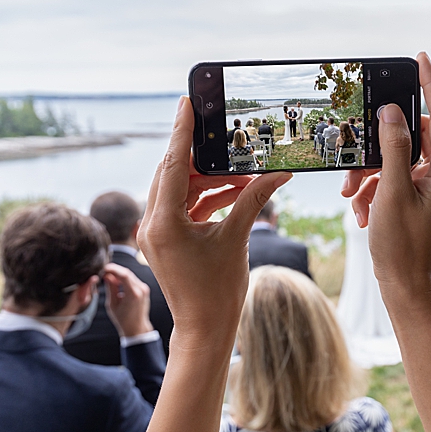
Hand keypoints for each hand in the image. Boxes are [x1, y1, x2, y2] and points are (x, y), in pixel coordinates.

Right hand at [103, 263, 152, 338]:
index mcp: (133, 294)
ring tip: (108, 278)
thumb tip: (107, 276)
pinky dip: (124, 279)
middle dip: (115, 270)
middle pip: (127, 273)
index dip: (113, 269)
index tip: (104, 268)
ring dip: (119, 274)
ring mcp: (144, 289)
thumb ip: (110, 288)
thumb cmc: (123, 319)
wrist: (136, 327)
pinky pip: (133, 280)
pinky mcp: (144, 289)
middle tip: (104, 272)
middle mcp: (141, 289)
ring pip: (130, 275)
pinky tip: (116, 282)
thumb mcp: (112, 304)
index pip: (124, 275)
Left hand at [137, 96, 291, 349]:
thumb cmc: (218, 291)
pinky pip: (185, 207)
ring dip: (211, 179)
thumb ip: (252, 200)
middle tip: (221, 130)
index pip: (173, 163)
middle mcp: (152, 223)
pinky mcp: (166, 239)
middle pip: (174, 172)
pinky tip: (237, 191)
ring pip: (181, 189)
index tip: (187, 102)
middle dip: (202, 154)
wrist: (205, 329)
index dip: (182, 131)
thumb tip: (278, 175)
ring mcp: (157, 232)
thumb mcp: (236, 239)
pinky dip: (208, 198)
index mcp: (163, 221)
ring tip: (245, 172)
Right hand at [347, 52, 430, 292]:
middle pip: (409, 139)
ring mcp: (430, 187)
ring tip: (355, 197)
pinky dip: (373, 190)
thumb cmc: (403, 247)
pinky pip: (391, 179)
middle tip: (356, 163)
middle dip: (377, 149)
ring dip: (369, 175)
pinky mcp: (416, 198)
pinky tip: (363, 211)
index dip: (430, 84)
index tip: (420, 57)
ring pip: (394, 160)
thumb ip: (393, 148)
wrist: (404, 287)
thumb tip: (393, 111)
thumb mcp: (393, 193)